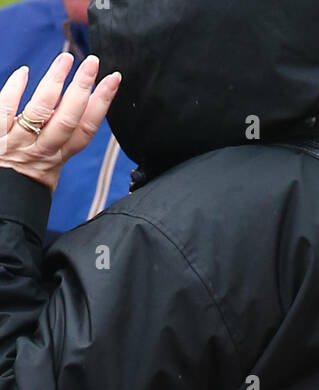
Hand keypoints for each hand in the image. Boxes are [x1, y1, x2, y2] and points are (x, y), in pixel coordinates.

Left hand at [0, 54, 120, 192]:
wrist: (2, 205)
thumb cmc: (24, 185)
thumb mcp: (49, 171)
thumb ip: (58, 143)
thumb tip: (70, 112)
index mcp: (58, 158)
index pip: (86, 130)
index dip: (101, 105)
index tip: (112, 81)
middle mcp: (42, 150)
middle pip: (67, 118)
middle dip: (82, 88)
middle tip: (92, 63)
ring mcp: (18, 143)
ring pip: (40, 111)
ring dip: (54, 82)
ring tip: (65, 60)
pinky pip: (5, 110)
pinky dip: (14, 90)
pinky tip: (24, 73)